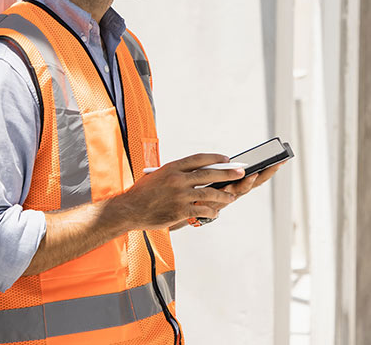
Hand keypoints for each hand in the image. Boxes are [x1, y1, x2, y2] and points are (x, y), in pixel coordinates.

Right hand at [108, 153, 244, 230]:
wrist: (129, 210)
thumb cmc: (144, 193)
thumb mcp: (158, 176)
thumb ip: (177, 173)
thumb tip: (200, 172)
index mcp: (172, 167)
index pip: (199, 158)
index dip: (215, 158)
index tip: (226, 159)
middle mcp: (178, 179)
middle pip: (209, 174)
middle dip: (228, 173)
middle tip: (241, 172)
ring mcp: (180, 195)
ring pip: (209, 193)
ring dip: (224, 195)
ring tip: (231, 196)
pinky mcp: (180, 211)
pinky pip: (202, 210)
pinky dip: (211, 211)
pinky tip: (216, 212)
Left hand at [190, 160, 287, 219]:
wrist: (180, 208)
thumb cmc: (195, 192)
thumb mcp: (210, 178)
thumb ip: (219, 171)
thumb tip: (228, 160)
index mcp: (234, 183)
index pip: (255, 175)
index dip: (268, 168)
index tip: (281, 159)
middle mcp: (234, 191)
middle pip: (256, 182)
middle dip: (268, 172)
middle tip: (280, 162)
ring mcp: (227, 197)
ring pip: (244, 189)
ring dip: (252, 180)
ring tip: (258, 170)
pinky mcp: (218, 202)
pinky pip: (229, 194)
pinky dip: (237, 187)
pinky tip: (244, 178)